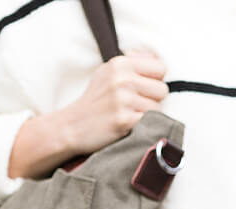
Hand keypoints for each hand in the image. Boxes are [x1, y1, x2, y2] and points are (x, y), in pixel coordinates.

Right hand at [8, 50, 168, 178]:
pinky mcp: (125, 120)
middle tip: (136, 105)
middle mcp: (122, 79)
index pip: (161, 68)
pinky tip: (128, 125)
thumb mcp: (107, 72)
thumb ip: (132, 62)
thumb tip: (155, 56)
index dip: (156, 80)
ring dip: (148, 115)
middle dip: (154, 99)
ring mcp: (123, 99)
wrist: (72, 125)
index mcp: (120, 63)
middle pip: (163, 89)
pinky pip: (151, 122)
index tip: (144, 88)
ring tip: (129, 115)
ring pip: (158, 108)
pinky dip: (143, 126)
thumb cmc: (95, 100)